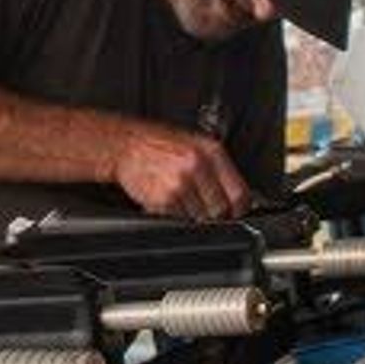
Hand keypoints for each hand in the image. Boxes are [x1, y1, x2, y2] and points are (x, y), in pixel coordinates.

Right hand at [111, 120, 251, 221]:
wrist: (124, 145)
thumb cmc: (158, 145)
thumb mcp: (195, 144)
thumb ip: (217, 168)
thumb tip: (238, 195)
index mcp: (211, 152)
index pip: (239, 193)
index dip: (238, 208)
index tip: (235, 212)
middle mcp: (198, 166)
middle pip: (220, 210)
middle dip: (213, 213)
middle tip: (200, 204)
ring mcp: (181, 184)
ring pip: (199, 218)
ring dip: (190, 214)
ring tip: (179, 195)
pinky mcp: (164, 199)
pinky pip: (178, 219)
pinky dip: (173, 214)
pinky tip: (166, 197)